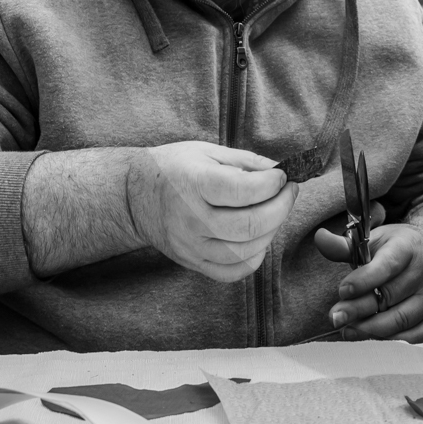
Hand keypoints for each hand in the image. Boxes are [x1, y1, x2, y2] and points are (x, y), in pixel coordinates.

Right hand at [126, 140, 296, 282]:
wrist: (133, 197)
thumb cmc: (174, 168)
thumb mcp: (208, 151)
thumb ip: (247, 161)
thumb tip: (282, 171)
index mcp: (194, 184)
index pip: (243, 190)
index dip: (273, 183)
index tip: (282, 175)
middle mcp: (191, 219)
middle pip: (250, 225)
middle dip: (282, 206)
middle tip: (288, 192)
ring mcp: (191, 246)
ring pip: (245, 251)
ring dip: (272, 230)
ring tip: (274, 211)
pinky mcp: (192, 263)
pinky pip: (232, 272)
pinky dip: (254, 257)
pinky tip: (257, 237)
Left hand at [314, 222, 422, 342]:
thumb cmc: (391, 250)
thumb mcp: (371, 241)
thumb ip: (344, 246)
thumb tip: (320, 238)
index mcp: (409, 246)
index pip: (387, 265)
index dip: (364, 280)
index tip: (342, 291)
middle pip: (390, 296)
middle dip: (358, 309)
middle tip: (335, 317)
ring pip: (401, 320)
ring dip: (370, 329)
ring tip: (347, 331)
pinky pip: (415, 337)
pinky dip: (392, 342)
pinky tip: (370, 338)